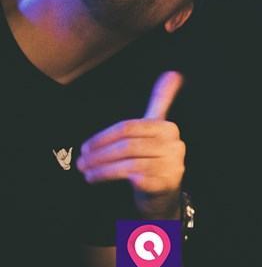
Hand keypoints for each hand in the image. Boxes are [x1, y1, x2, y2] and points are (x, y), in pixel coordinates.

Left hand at [77, 72, 185, 219]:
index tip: (86, 146)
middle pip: (128, 145)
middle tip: (81, 161)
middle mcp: (175, 145)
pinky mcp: (166, 184)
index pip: (130, 127)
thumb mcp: (156, 129)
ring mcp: (172, 165)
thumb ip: (162, 100)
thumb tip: (173, 72)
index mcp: (169, 128)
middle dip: (101, 154)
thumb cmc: (154, 158)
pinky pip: (136, 178)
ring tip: (86, 172)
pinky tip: (100, 180)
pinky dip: (114, 178)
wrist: (164, 194)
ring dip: (102, 168)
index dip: (104, 137)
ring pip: (129, 163)